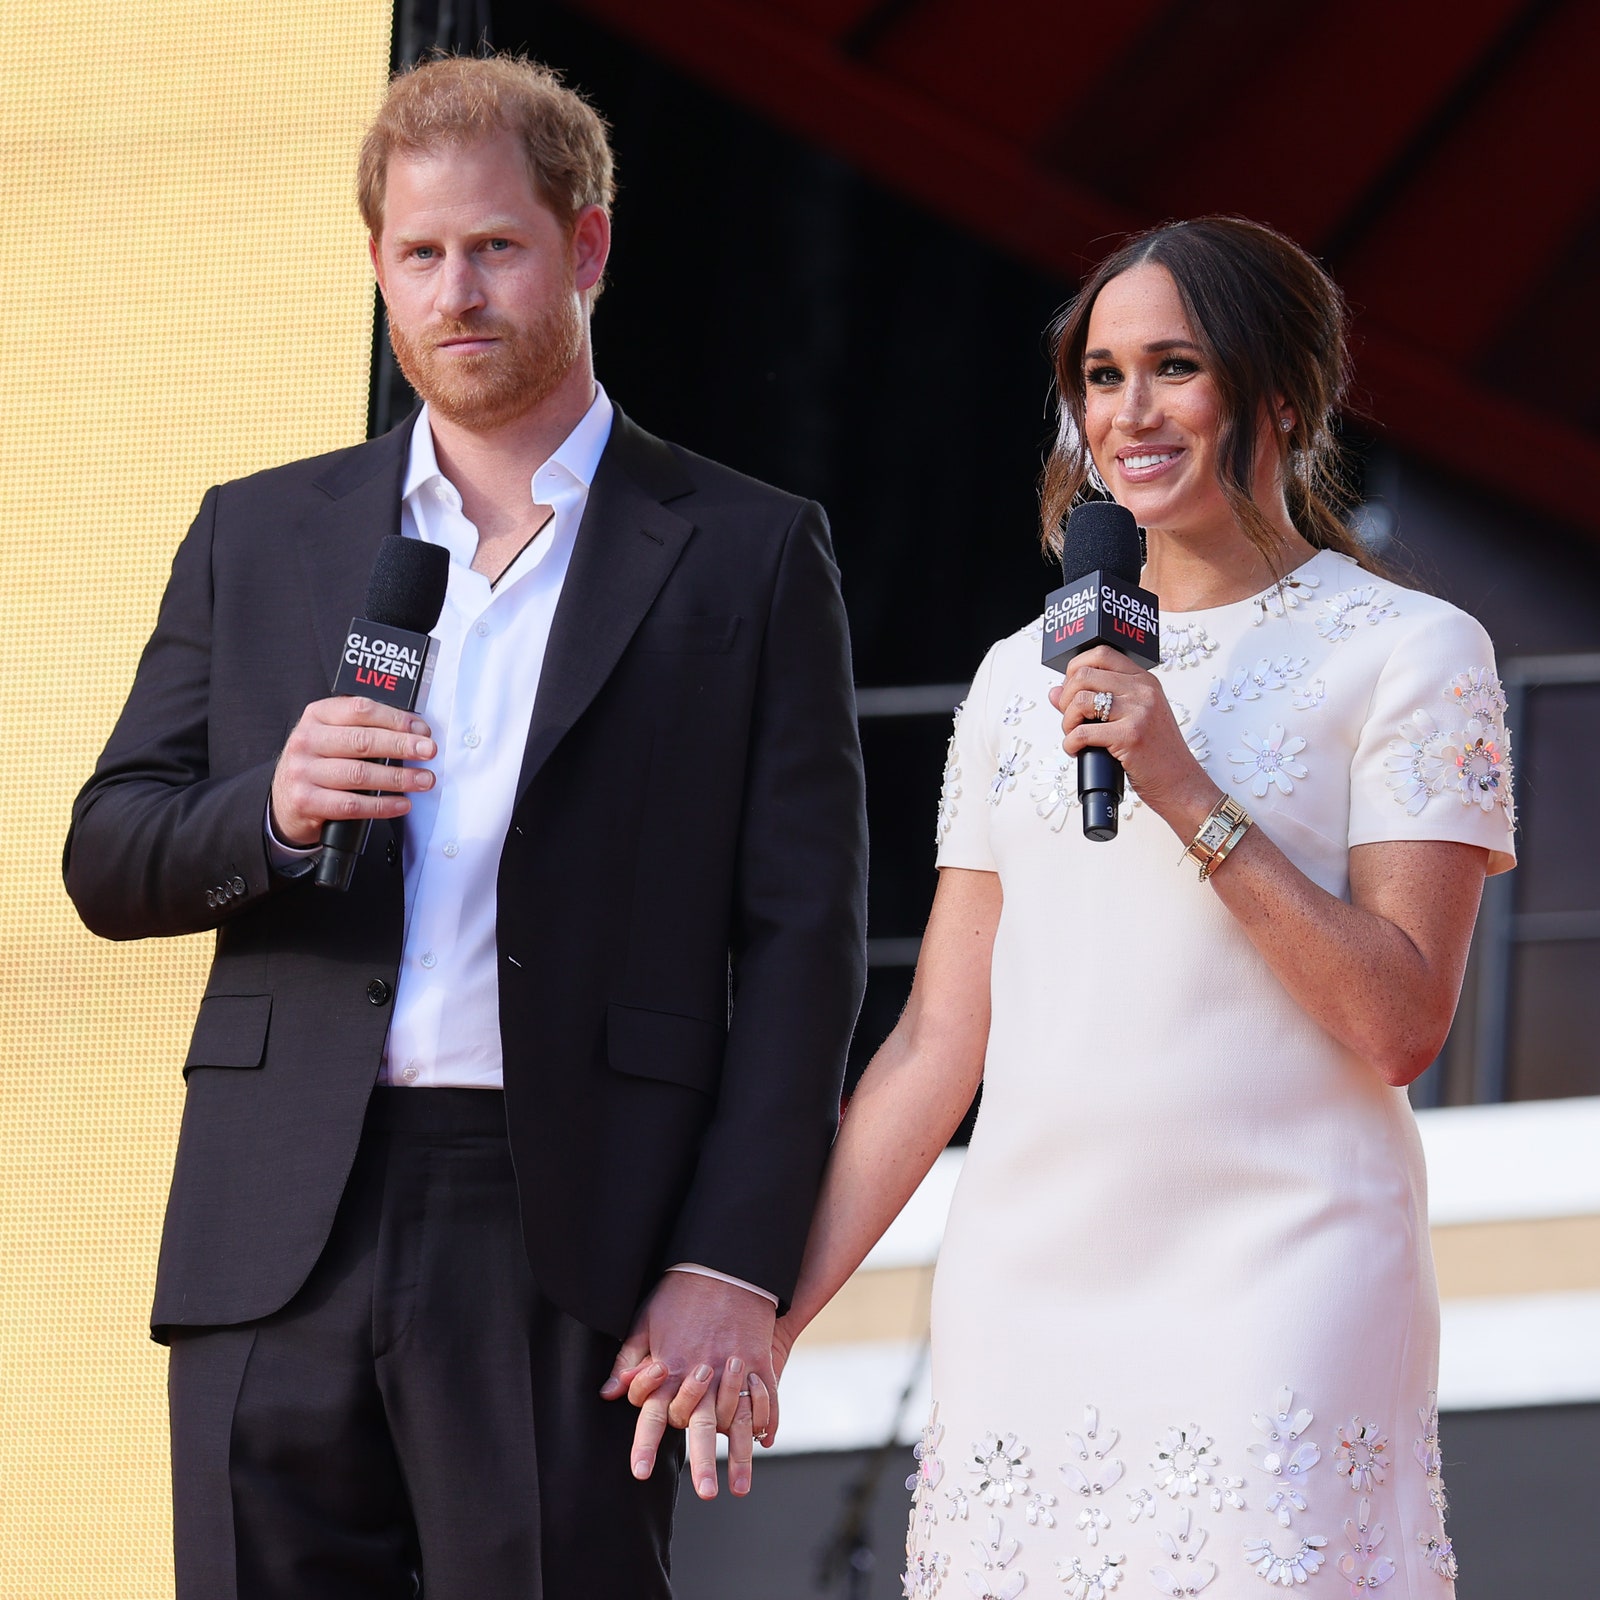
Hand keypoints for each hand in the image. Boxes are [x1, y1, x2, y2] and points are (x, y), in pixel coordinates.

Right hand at [269, 697, 436, 846]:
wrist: (284, 800)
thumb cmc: (318, 763)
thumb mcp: (331, 736)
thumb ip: (363, 728)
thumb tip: (414, 732)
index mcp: (317, 716)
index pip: (360, 710)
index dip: (395, 719)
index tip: (421, 730)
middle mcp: (307, 741)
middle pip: (362, 741)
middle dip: (402, 746)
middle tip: (429, 751)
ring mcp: (303, 772)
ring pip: (359, 774)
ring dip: (399, 778)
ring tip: (424, 780)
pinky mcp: (306, 801)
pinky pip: (352, 804)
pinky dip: (383, 806)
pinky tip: (402, 804)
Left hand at [600, 1272, 777, 1498]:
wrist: (725, 1261)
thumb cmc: (680, 1291)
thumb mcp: (645, 1320)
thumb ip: (628, 1360)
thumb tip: (609, 1393)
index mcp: (671, 1366)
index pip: (654, 1412)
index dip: (645, 1443)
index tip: (639, 1472)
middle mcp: (703, 1373)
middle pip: (699, 1425)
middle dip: (701, 1463)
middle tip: (705, 1494)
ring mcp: (734, 1368)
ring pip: (737, 1421)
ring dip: (739, 1457)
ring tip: (740, 1488)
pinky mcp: (760, 1360)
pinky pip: (766, 1397)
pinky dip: (767, 1420)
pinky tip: (765, 1442)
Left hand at [1048, 646, 1213, 826]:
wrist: (1179, 781)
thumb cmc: (1156, 752)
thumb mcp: (1131, 718)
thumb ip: (1096, 700)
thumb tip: (1055, 692)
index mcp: (1144, 680)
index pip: (1102, 654)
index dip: (1076, 668)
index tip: (1071, 689)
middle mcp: (1143, 690)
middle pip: (1084, 675)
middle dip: (1066, 698)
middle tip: (1070, 718)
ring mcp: (1138, 711)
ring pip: (1080, 701)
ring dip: (1067, 721)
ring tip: (1074, 734)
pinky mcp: (1130, 735)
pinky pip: (1082, 732)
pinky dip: (1071, 743)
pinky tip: (1077, 750)